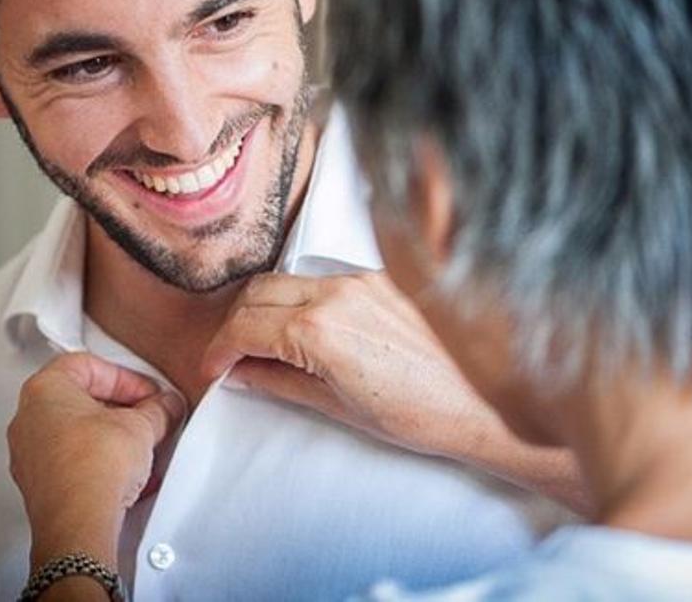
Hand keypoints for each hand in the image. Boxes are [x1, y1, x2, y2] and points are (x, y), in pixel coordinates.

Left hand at [7, 353, 184, 567]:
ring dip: (111, 438)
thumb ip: (158, 410)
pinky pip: (73, 464)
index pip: (88, 365)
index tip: (147, 393)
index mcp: (44, 390)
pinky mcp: (39, 486)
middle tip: (147, 417)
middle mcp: (28, 420)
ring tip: (140, 448)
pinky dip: (100, 464)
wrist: (79, 524)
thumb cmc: (93, 468)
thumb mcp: (141, 426)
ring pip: (77, 434)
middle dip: (121, 409)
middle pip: (81, 400)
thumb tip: (165, 406)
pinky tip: (127, 476)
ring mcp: (30, 455)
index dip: (125, 377)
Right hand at [201, 270, 496, 458]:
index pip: (244, 324)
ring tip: (266, 344)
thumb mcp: (333, 405)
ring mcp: (361, 281)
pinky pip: (323, 279)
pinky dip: (300, 299)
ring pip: (288, 279)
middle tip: (232, 357)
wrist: (476, 405)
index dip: (219, 348)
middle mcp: (338, 292)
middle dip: (235, 323)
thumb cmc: (414, 414)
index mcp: (320, 329)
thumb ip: (277, 381)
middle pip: (257, 292)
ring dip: (265, 306)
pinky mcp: (380, 279)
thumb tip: (242, 371)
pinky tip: (305, 329)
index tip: (215, 367)